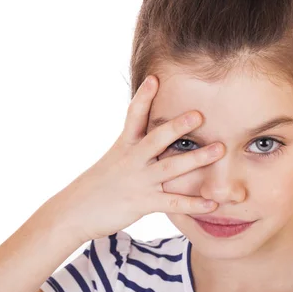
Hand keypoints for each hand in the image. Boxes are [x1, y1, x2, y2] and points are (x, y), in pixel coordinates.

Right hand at [40, 75, 223, 241]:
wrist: (73, 212)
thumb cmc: (95, 186)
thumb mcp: (112, 161)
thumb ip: (132, 149)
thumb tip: (148, 138)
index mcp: (124, 146)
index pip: (133, 116)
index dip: (144, 97)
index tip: (155, 78)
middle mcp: (132, 160)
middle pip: (156, 138)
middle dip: (178, 125)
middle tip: (200, 114)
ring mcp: (138, 181)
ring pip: (170, 167)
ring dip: (197, 158)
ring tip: (219, 149)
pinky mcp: (142, 202)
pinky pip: (172, 203)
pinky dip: (193, 204)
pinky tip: (212, 204)